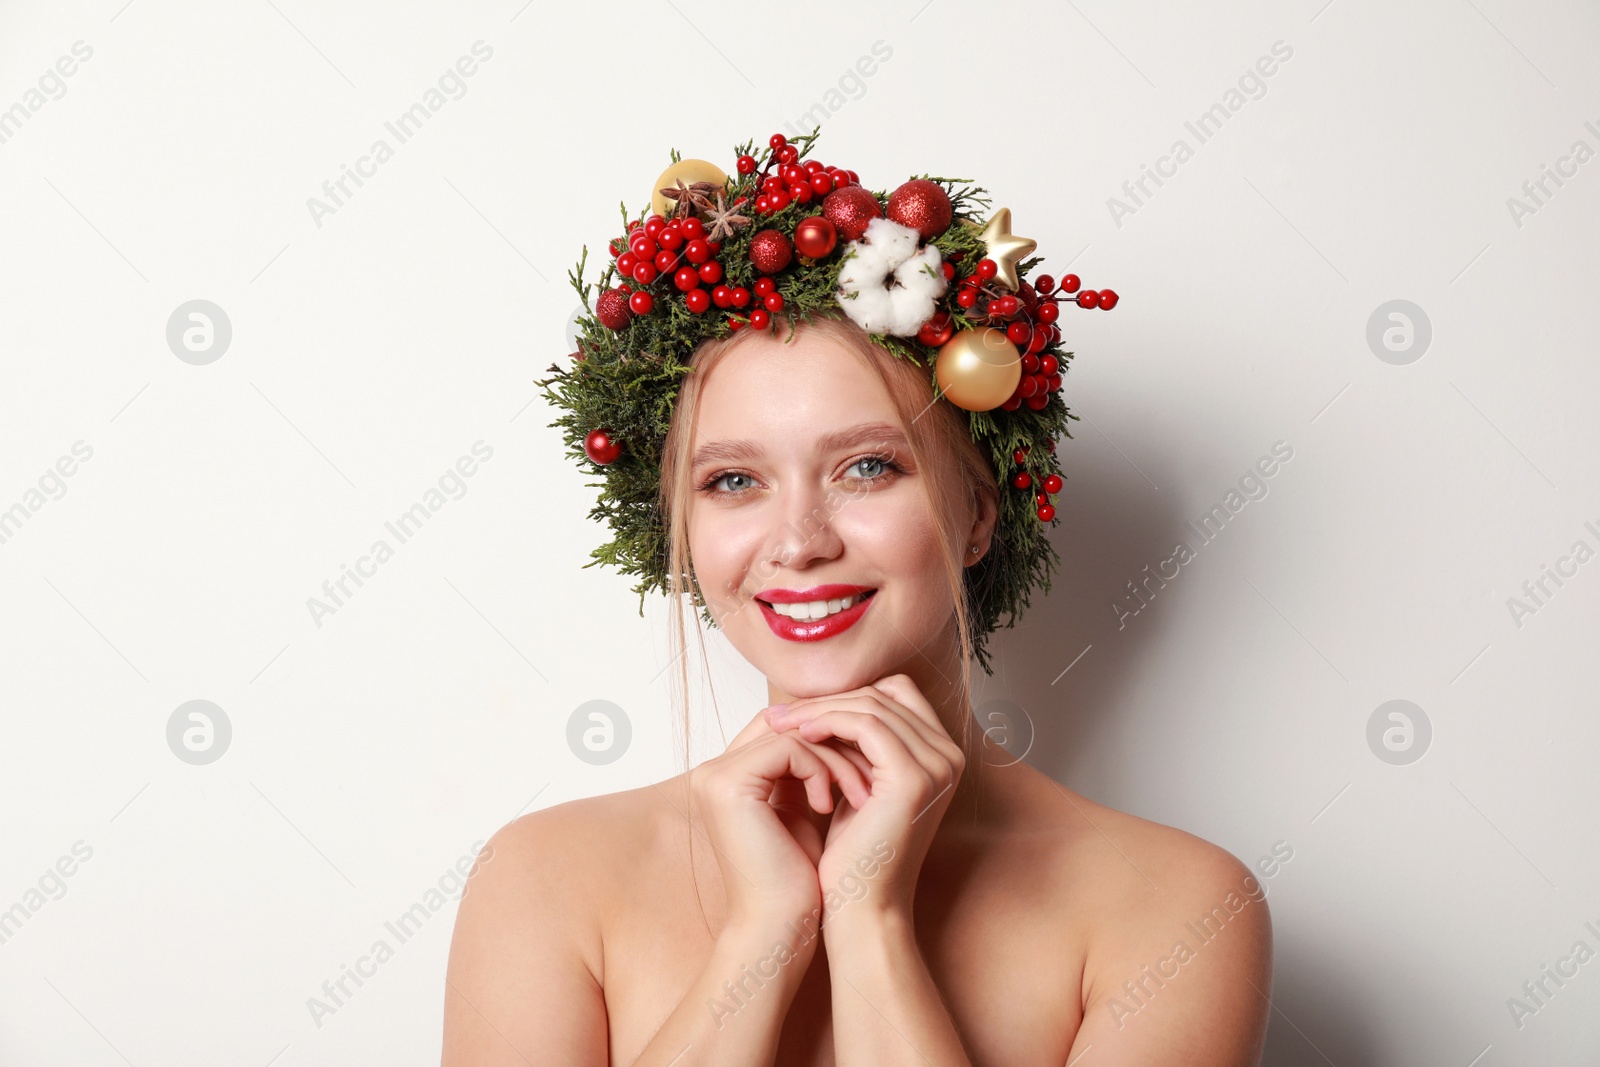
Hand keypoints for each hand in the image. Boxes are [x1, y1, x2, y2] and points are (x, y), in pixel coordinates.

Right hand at [689, 706, 871, 933]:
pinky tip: (830, 806)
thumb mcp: (803, 813)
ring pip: (794, 733)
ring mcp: (715, 777)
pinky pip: (790, 749)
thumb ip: (807, 773)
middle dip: (837, 742)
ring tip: (859, 794)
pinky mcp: (729, 785)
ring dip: (837, 759)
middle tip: (874, 767)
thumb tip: (845, 733)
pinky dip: (821, 770)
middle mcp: (712, 771)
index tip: (868, 760)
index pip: (782, 728)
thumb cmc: (798, 882)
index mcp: (727, 778)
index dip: (827, 738)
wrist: (779, 928)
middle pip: (787, 723)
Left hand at [763, 674, 964, 922]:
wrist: (864, 907)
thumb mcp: (857, 787)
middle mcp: (948, 756)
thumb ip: (856, 747)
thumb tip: (823, 704)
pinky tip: (799, 735)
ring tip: (780, 724)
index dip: (846, 697)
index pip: (895, 695)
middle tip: (779, 713)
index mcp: (940, 756)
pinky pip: (865, 725)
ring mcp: (936, 765)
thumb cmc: (854, 855)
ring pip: (871, 705)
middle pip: (884, 694)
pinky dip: (828, 722)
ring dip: (820, 710)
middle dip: (827, 699)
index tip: (798, 711)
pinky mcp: (913, 777)